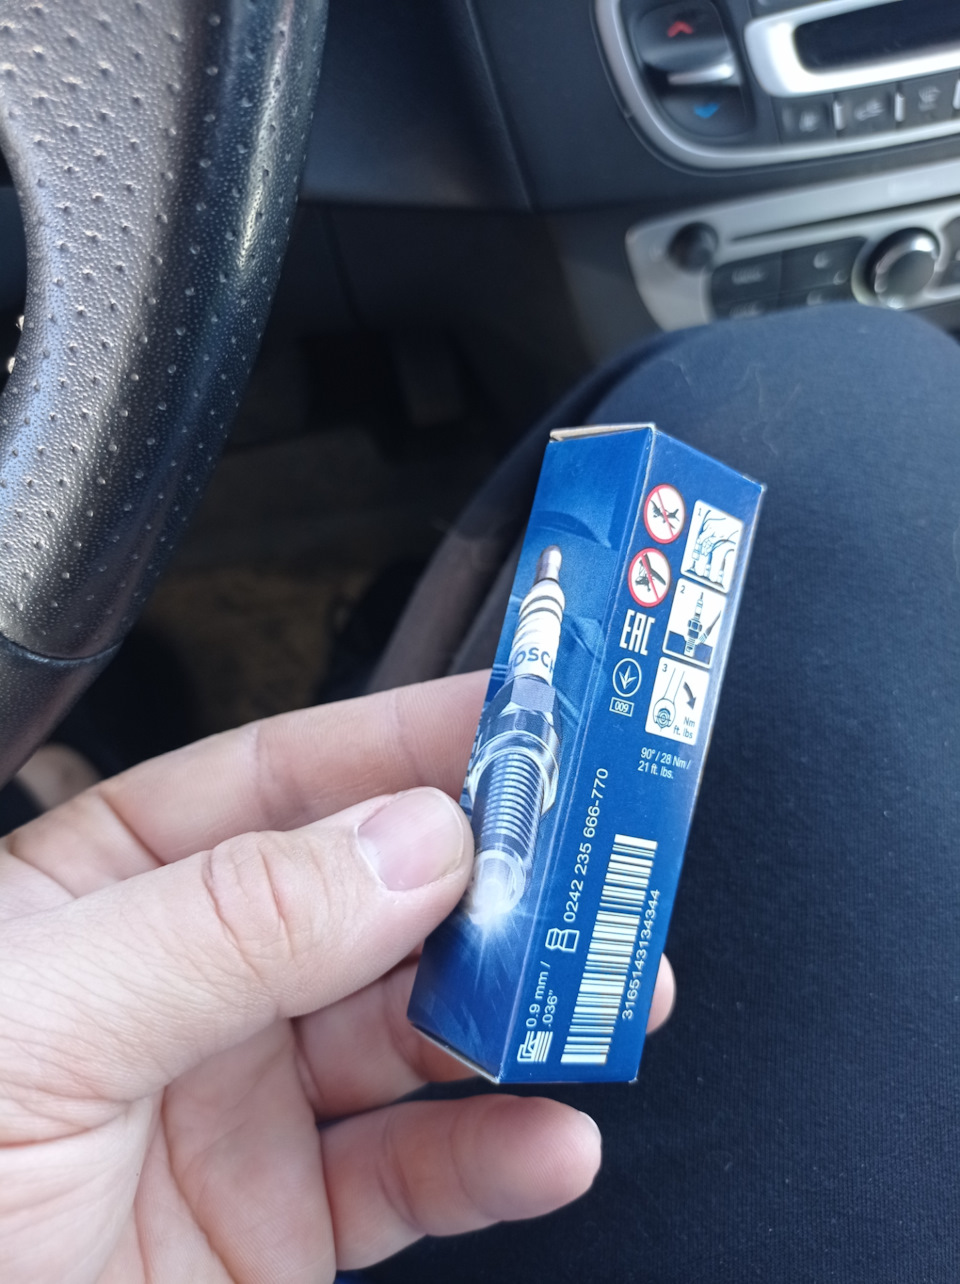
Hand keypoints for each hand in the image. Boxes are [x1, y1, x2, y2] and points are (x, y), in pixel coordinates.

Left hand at [0, 671, 674, 1282]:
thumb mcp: (47, 1020)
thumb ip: (229, 925)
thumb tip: (406, 843)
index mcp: (115, 886)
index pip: (283, 780)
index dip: (405, 741)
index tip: (517, 722)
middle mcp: (193, 979)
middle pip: (376, 895)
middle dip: (493, 876)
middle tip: (591, 859)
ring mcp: (244, 1099)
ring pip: (415, 1028)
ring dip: (516, 1008)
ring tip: (603, 990)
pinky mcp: (284, 1218)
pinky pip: (413, 1175)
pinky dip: (495, 1156)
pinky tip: (546, 1137)